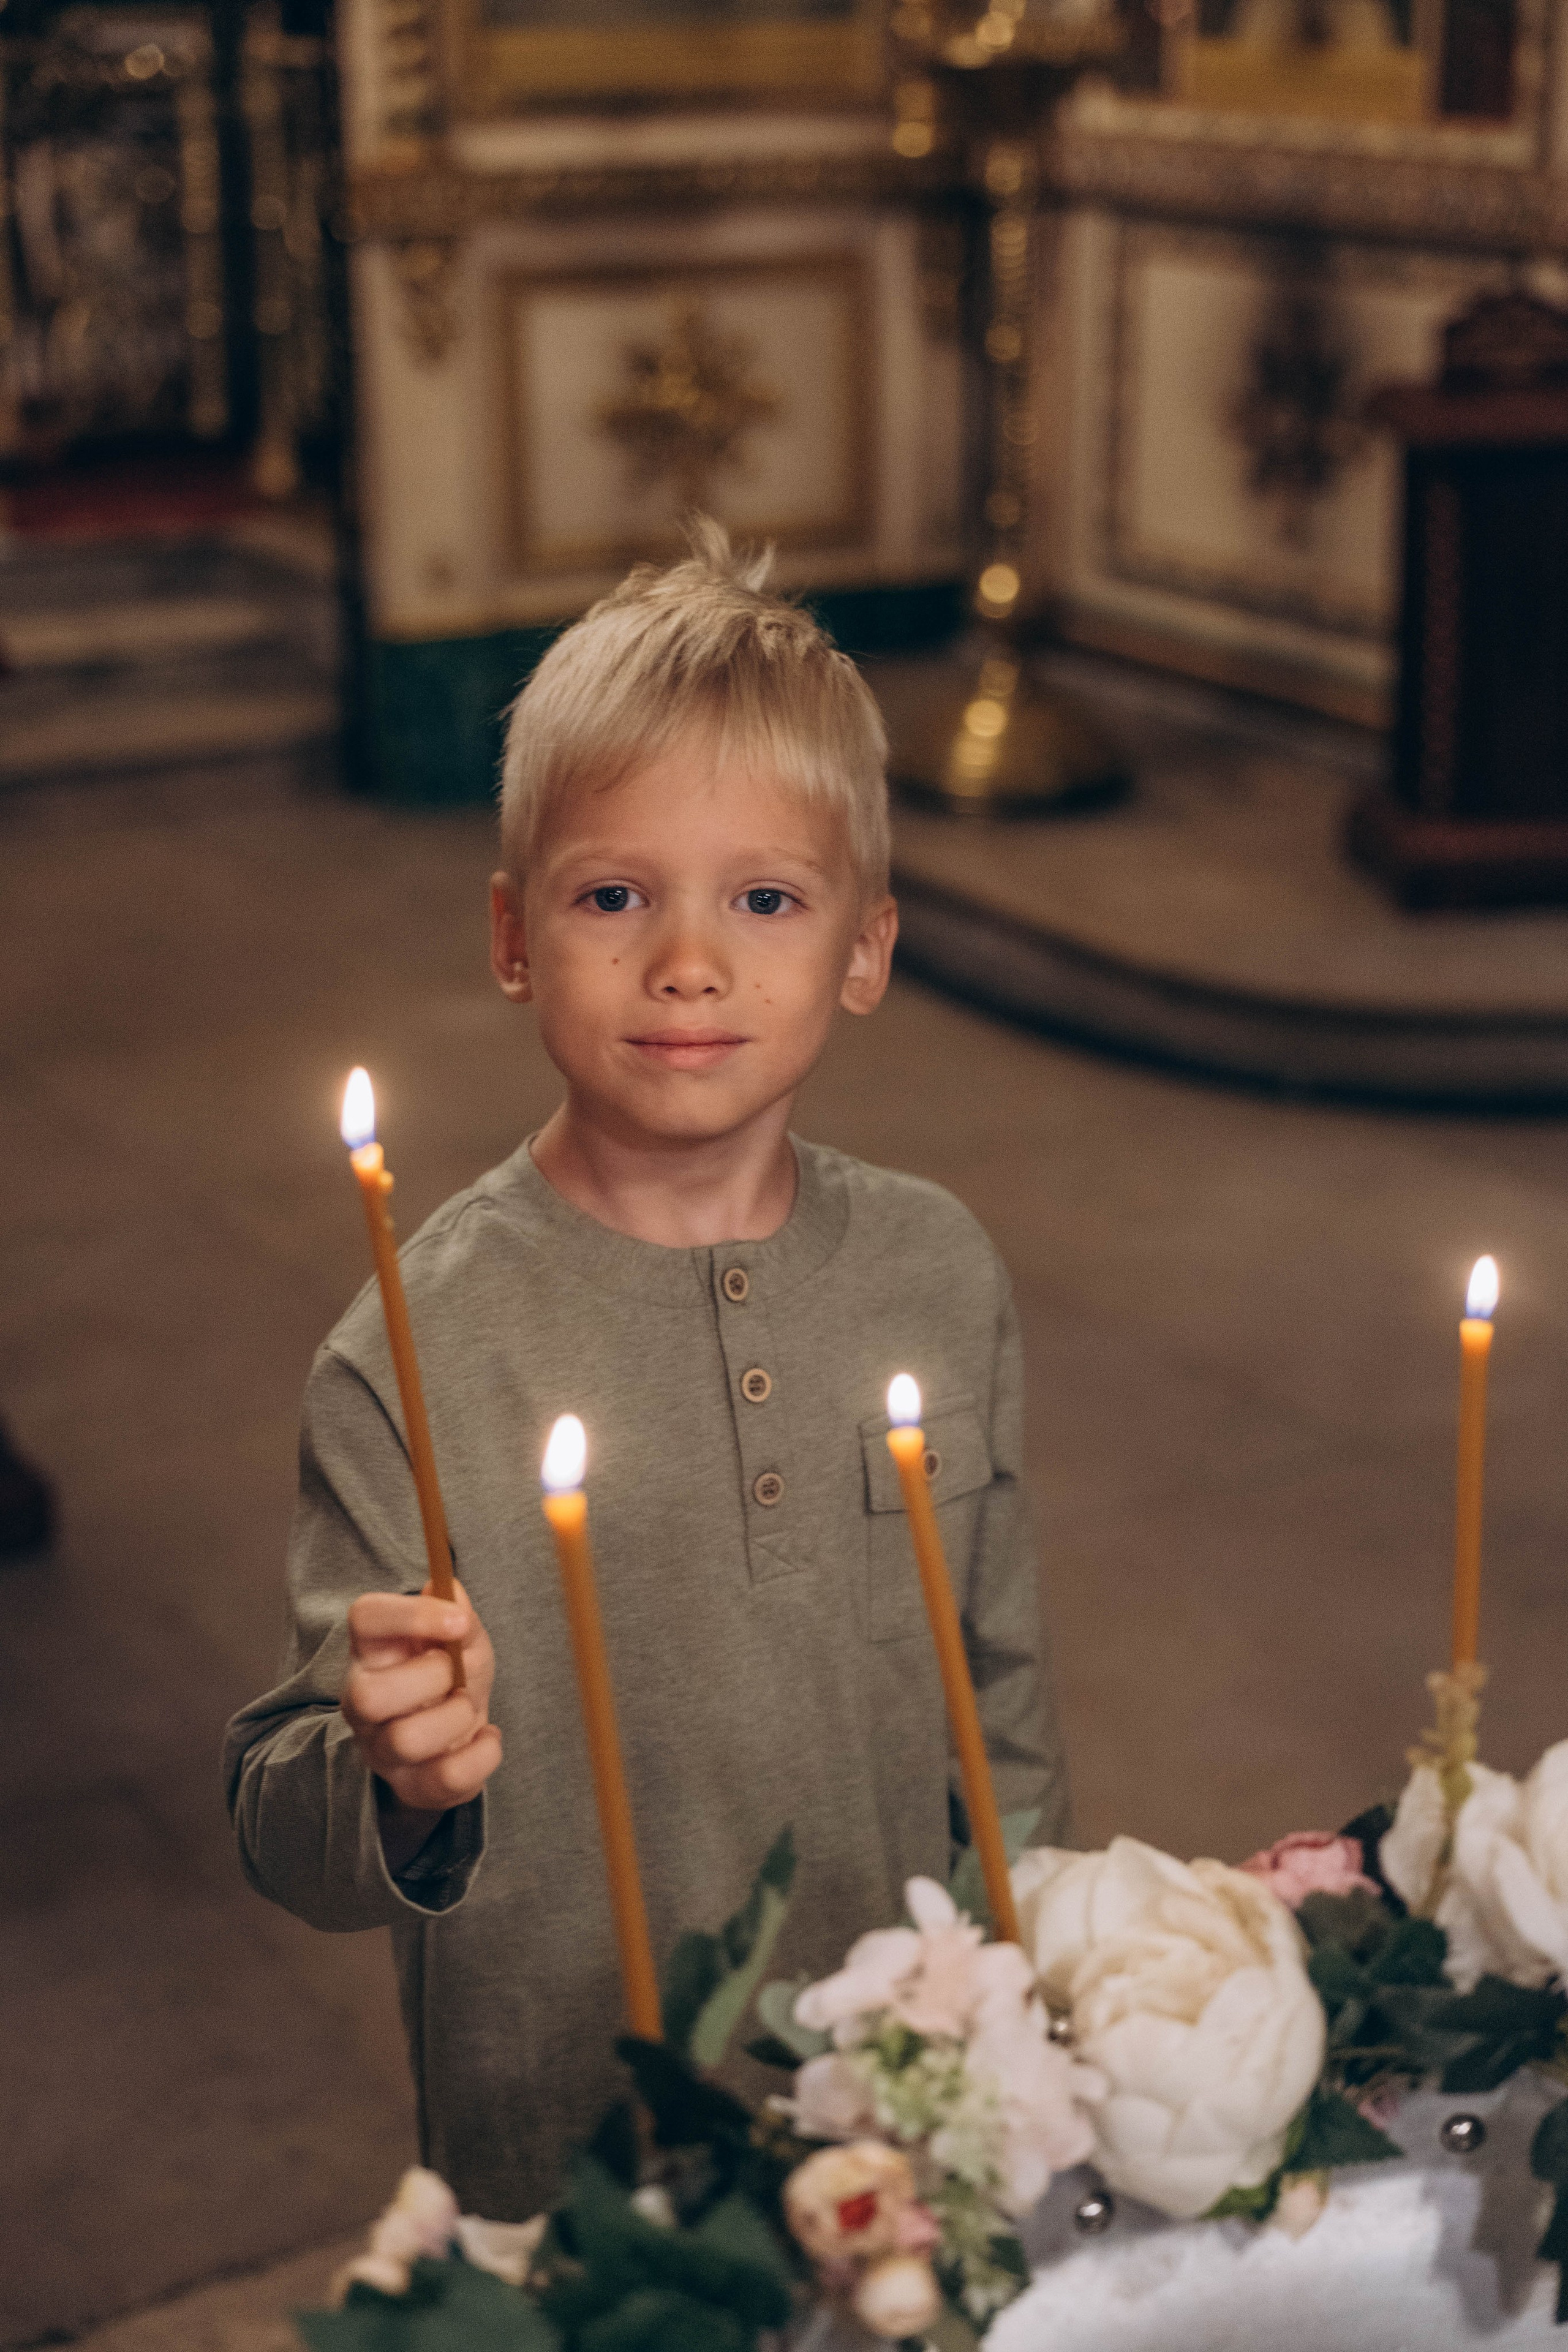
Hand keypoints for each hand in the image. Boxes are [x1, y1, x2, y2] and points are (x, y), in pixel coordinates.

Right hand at [342, 1580, 500, 1837]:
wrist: (452, 1734)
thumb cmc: (448, 1674)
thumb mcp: (460, 1638)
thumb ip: (457, 1614)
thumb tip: (448, 1588)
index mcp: (371, 1651)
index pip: (364, 1617)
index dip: (410, 1615)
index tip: (459, 1621)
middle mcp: (362, 1702)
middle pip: (368, 1696)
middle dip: (431, 1678)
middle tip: (455, 1674)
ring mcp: (381, 1750)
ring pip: (407, 1741)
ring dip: (458, 1716)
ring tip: (468, 1704)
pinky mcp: (412, 1787)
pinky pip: (447, 1779)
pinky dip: (482, 1753)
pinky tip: (486, 1736)